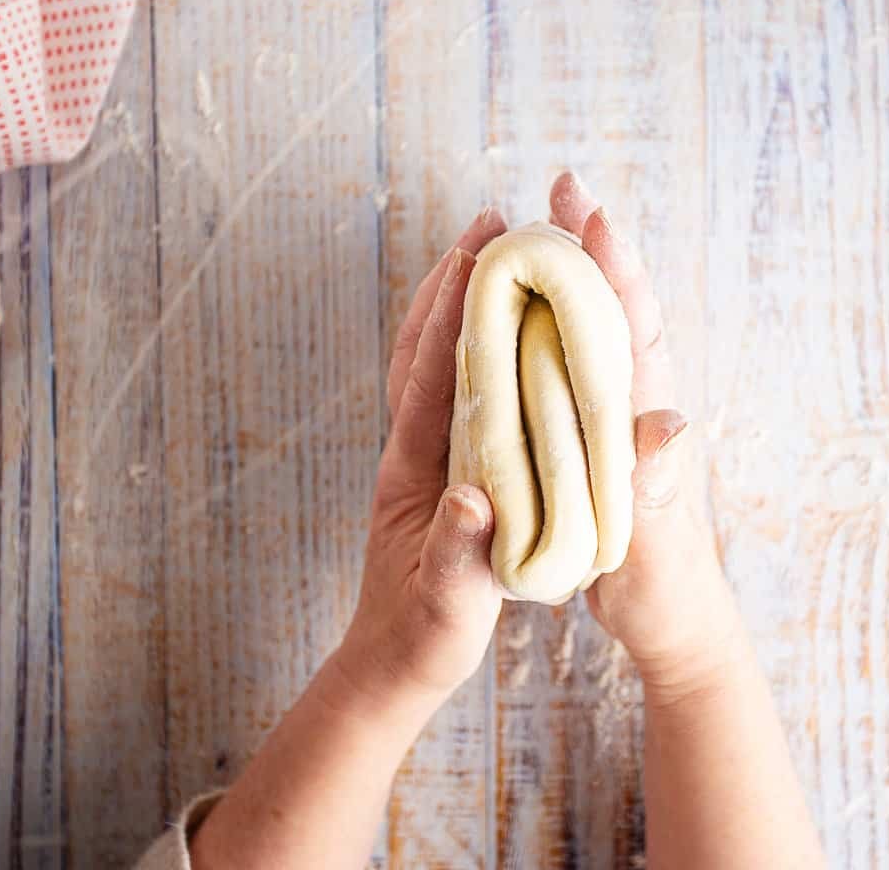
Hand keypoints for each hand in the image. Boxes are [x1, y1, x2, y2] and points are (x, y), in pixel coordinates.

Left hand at [334, 208, 508, 709]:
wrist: (392, 664)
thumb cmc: (423, 638)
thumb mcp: (449, 607)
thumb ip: (461, 555)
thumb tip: (474, 497)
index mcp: (412, 474)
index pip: (429, 378)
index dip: (452, 313)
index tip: (477, 253)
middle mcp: (409, 452)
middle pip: (423, 348)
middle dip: (453, 282)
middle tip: (491, 223)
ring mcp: (420, 457)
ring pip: (433, 362)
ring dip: (457, 303)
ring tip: (492, 251)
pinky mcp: (437, 470)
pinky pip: (450, 390)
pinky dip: (468, 345)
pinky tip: (496, 330)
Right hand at [547, 174, 739, 691]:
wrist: (672, 617)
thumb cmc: (666, 584)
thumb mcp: (660, 544)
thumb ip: (658, 487)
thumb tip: (668, 422)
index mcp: (648, 424)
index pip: (633, 333)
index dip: (615, 271)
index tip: (593, 215)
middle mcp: (636, 407)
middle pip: (615, 311)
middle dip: (591, 247)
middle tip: (562, 187)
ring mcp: (617, 419)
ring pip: (592, 331)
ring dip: (570, 275)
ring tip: (538, 225)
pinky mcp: (597, 439)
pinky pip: (570, 367)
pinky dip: (549, 327)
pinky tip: (522, 311)